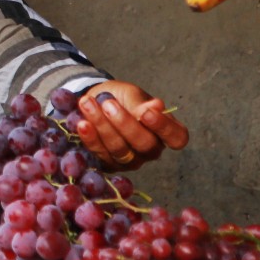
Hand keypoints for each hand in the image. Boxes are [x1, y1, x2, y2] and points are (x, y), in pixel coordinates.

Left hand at [71, 80, 187, 171]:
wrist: (95, 102)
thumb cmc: (120, 97)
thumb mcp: (131, 95)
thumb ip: (141, 104)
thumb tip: (158, 106)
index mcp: (165, 131)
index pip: (177, 138)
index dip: (164, 128)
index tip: (147, 112)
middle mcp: (151, 149)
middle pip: (146, 145)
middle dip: (125, 124)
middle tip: (109, 104)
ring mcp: (131, 160)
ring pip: (120, 150)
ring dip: (103, 126)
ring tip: (88, 104)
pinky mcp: (109, 165)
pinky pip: (100, 154)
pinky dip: (90, 137)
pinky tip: (82, 123)